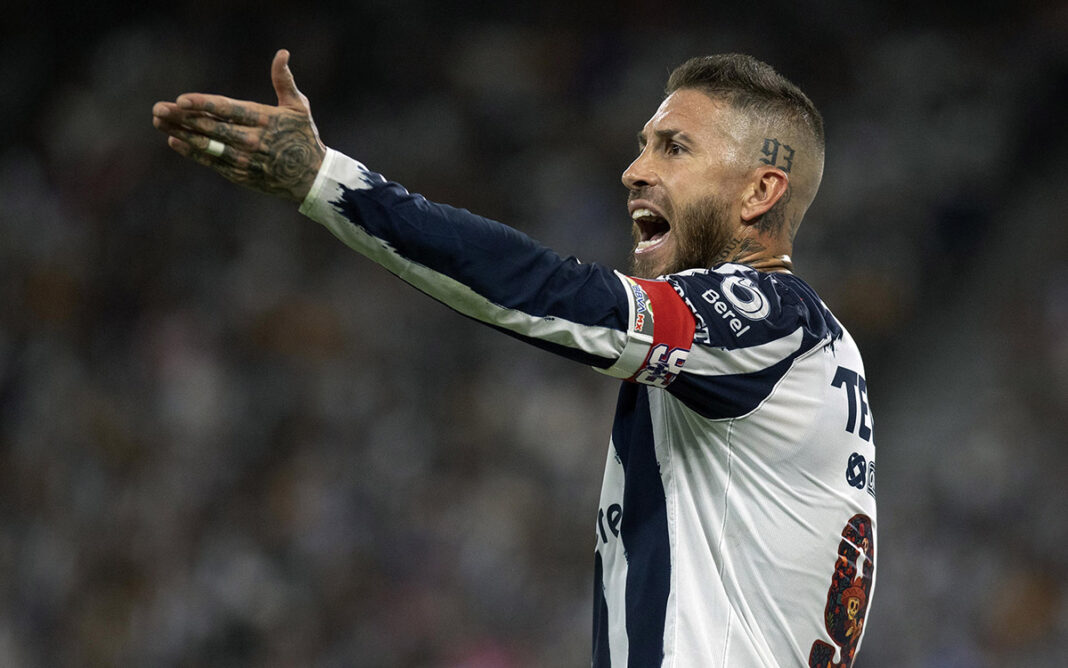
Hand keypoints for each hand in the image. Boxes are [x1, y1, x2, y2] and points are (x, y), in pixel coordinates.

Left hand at [152, 49, 326, 201]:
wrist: (312, 177)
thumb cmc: (303, 136)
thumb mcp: (299, 106)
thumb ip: (284, 80)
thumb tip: (282, 53)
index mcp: (264, 119)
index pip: (228, 110)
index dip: (204, 104)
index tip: (181, 99)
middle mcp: (252, 140)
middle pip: (212, 127)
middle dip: (183, 118)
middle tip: (158, 108)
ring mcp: (245, 160)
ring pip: (208, 145)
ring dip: (181, 133)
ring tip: (159, 122)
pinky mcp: (240, 175)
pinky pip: (212, 162)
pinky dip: (192, 153)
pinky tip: (174, 141)